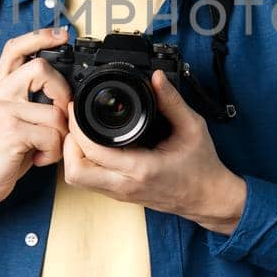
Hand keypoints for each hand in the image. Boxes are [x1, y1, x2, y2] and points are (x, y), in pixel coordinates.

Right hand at [0, 26, 72, 215]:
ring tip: (43, 147)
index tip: (60, 34)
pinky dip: (51, 153)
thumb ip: (26, 99)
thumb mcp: (8, 118)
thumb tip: (62, 91)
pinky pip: (51, 136)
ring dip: (59, 136)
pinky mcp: (11, 131)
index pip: (16, 49)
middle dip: (61, 92)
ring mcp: (3, 111)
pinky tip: (36, 158)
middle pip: (41, 68)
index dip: (40, 36)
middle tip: (59, 113)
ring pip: (54, 111)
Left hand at [62, 67, 246, 234]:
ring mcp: (121, 193)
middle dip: (67, 145)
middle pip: (74, 173)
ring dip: (73, 156)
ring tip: (81, 133)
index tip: (77, 108)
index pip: (93, 151)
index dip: (77, 128)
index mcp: (142, 168)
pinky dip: (83, 163)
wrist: (209, 199)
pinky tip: (93, 145)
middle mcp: (126, 185)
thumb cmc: (203, 168)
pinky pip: (90, 182)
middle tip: (74, 124)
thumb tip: (156, 78)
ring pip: (78, 180)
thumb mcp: (193, 128)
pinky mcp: (121, 195)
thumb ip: (172, 101)